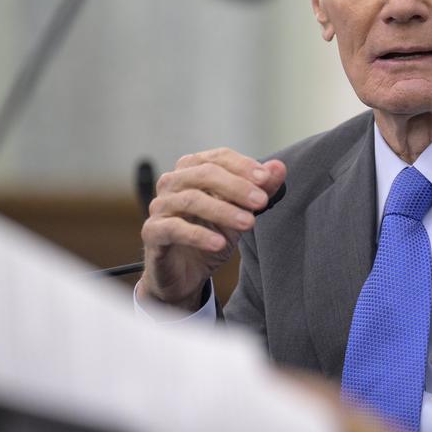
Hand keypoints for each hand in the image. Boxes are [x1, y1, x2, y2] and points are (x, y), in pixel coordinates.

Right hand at [139, 148, 285, 308]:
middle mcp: (172, 182)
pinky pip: (173, 229)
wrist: (186, 273)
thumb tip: (279, 168)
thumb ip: (260, 190)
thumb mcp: (241, 213)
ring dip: (223, 210)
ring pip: (190, 200)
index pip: (218, 158)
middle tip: (260, 200)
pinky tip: (219, 243)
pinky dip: (198, 235)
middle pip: (204, 174)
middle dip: (236, 186)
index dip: (242, 166)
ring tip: (249, 223)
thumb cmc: (211, 234)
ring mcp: (160, 206)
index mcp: (193, 169)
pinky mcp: (152, 232)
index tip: (266, 179)